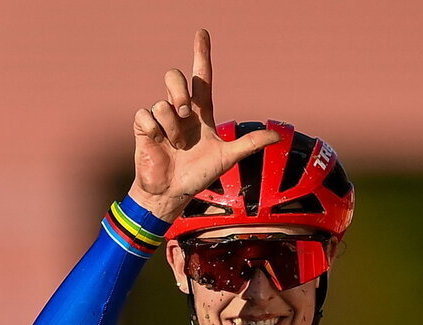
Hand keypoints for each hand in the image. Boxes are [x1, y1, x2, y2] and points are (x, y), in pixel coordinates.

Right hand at [128, 29, 281, 221]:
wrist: (173, 193)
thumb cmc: (198, 175)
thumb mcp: (227, 157)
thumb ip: (250, 143)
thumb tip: (278, 135)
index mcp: (200, 113)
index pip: (201, 77)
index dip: (201, 54)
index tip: (202, 33)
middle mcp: (180, 110)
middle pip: (174, 76)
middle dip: (179, 90)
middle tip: (186, 112)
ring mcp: (160, 118)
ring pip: (162, 102)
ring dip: (172, 126)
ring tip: (175, 144)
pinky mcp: (144, 127)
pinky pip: (146, 114)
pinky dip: (155, 130)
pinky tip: (160, 143)